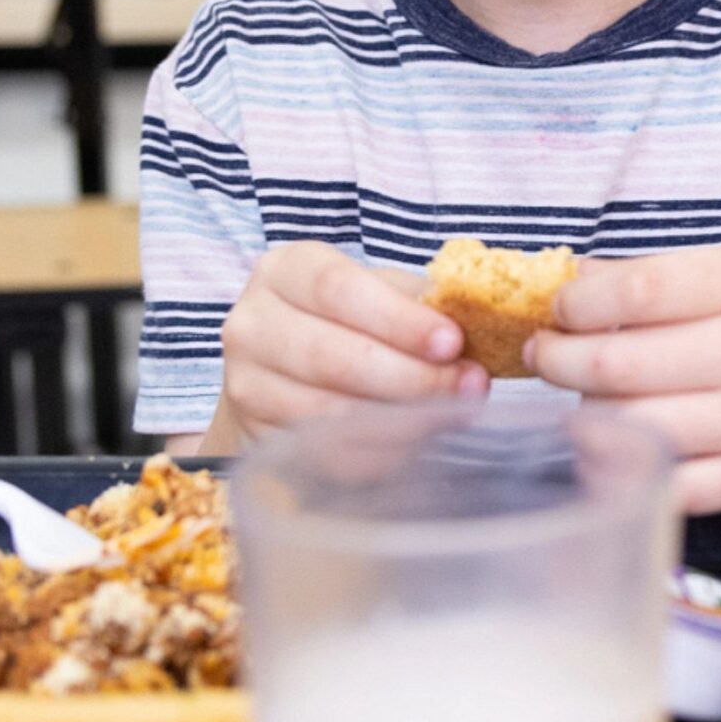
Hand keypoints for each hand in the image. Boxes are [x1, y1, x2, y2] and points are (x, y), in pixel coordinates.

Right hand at [207, 242, 486, 451]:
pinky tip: (416, 439)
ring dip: (401, 418)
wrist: (290, 367)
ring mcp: (245, 384)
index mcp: (284, 270)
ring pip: (326, 411)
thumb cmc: (352, 318)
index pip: (337, 289)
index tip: (452, 342)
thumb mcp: (381, 291)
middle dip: (411, 376)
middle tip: (469, 385)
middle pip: (331, 356)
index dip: (398, 319)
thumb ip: (420, 302)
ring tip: (453, 413)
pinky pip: (323, 451)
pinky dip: (378, 451)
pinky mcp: (254, 435)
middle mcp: (252, 324)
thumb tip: (475, 323)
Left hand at [527, 250, 720, 513]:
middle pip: (620, 363)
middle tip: (546, 355)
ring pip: (633, 425)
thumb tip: (575, 281)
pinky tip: (611, 447)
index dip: (576, 304)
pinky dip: (624, 468)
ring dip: (584, 412)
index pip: (635, 292)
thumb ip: (665, 277)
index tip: (560, 309)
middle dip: (560, 360)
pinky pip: (668, 484)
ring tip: (581, 396)